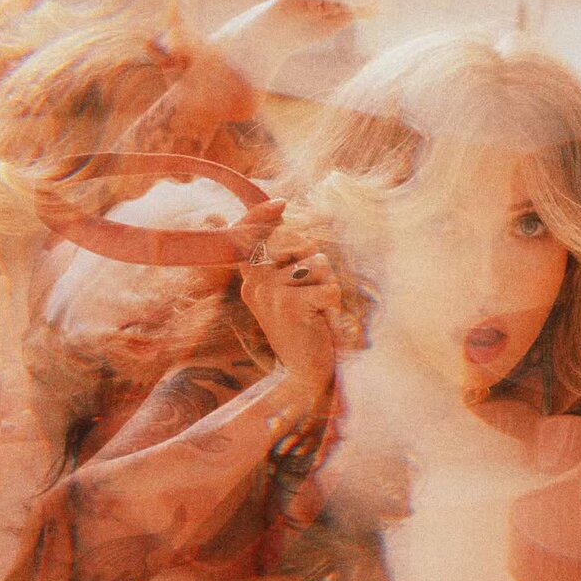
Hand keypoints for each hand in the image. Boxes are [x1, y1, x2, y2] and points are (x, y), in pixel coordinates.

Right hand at [240, 223, 340, 391]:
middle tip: (311, 293)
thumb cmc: (303, 328)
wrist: (303, 375)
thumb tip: (280, 213)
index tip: (281, 204)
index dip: (260, 214)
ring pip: (317, 264)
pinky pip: (330, 287)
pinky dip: (335, 304)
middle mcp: (256, 284)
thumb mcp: (285, 293)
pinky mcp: (291, 306)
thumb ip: (282, 260)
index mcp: (251, 280)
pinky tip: (322, 320)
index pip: (245, 235)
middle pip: (295, 242)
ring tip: (317, 309)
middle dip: (314, 260)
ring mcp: (271, 294)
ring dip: (327, 284)